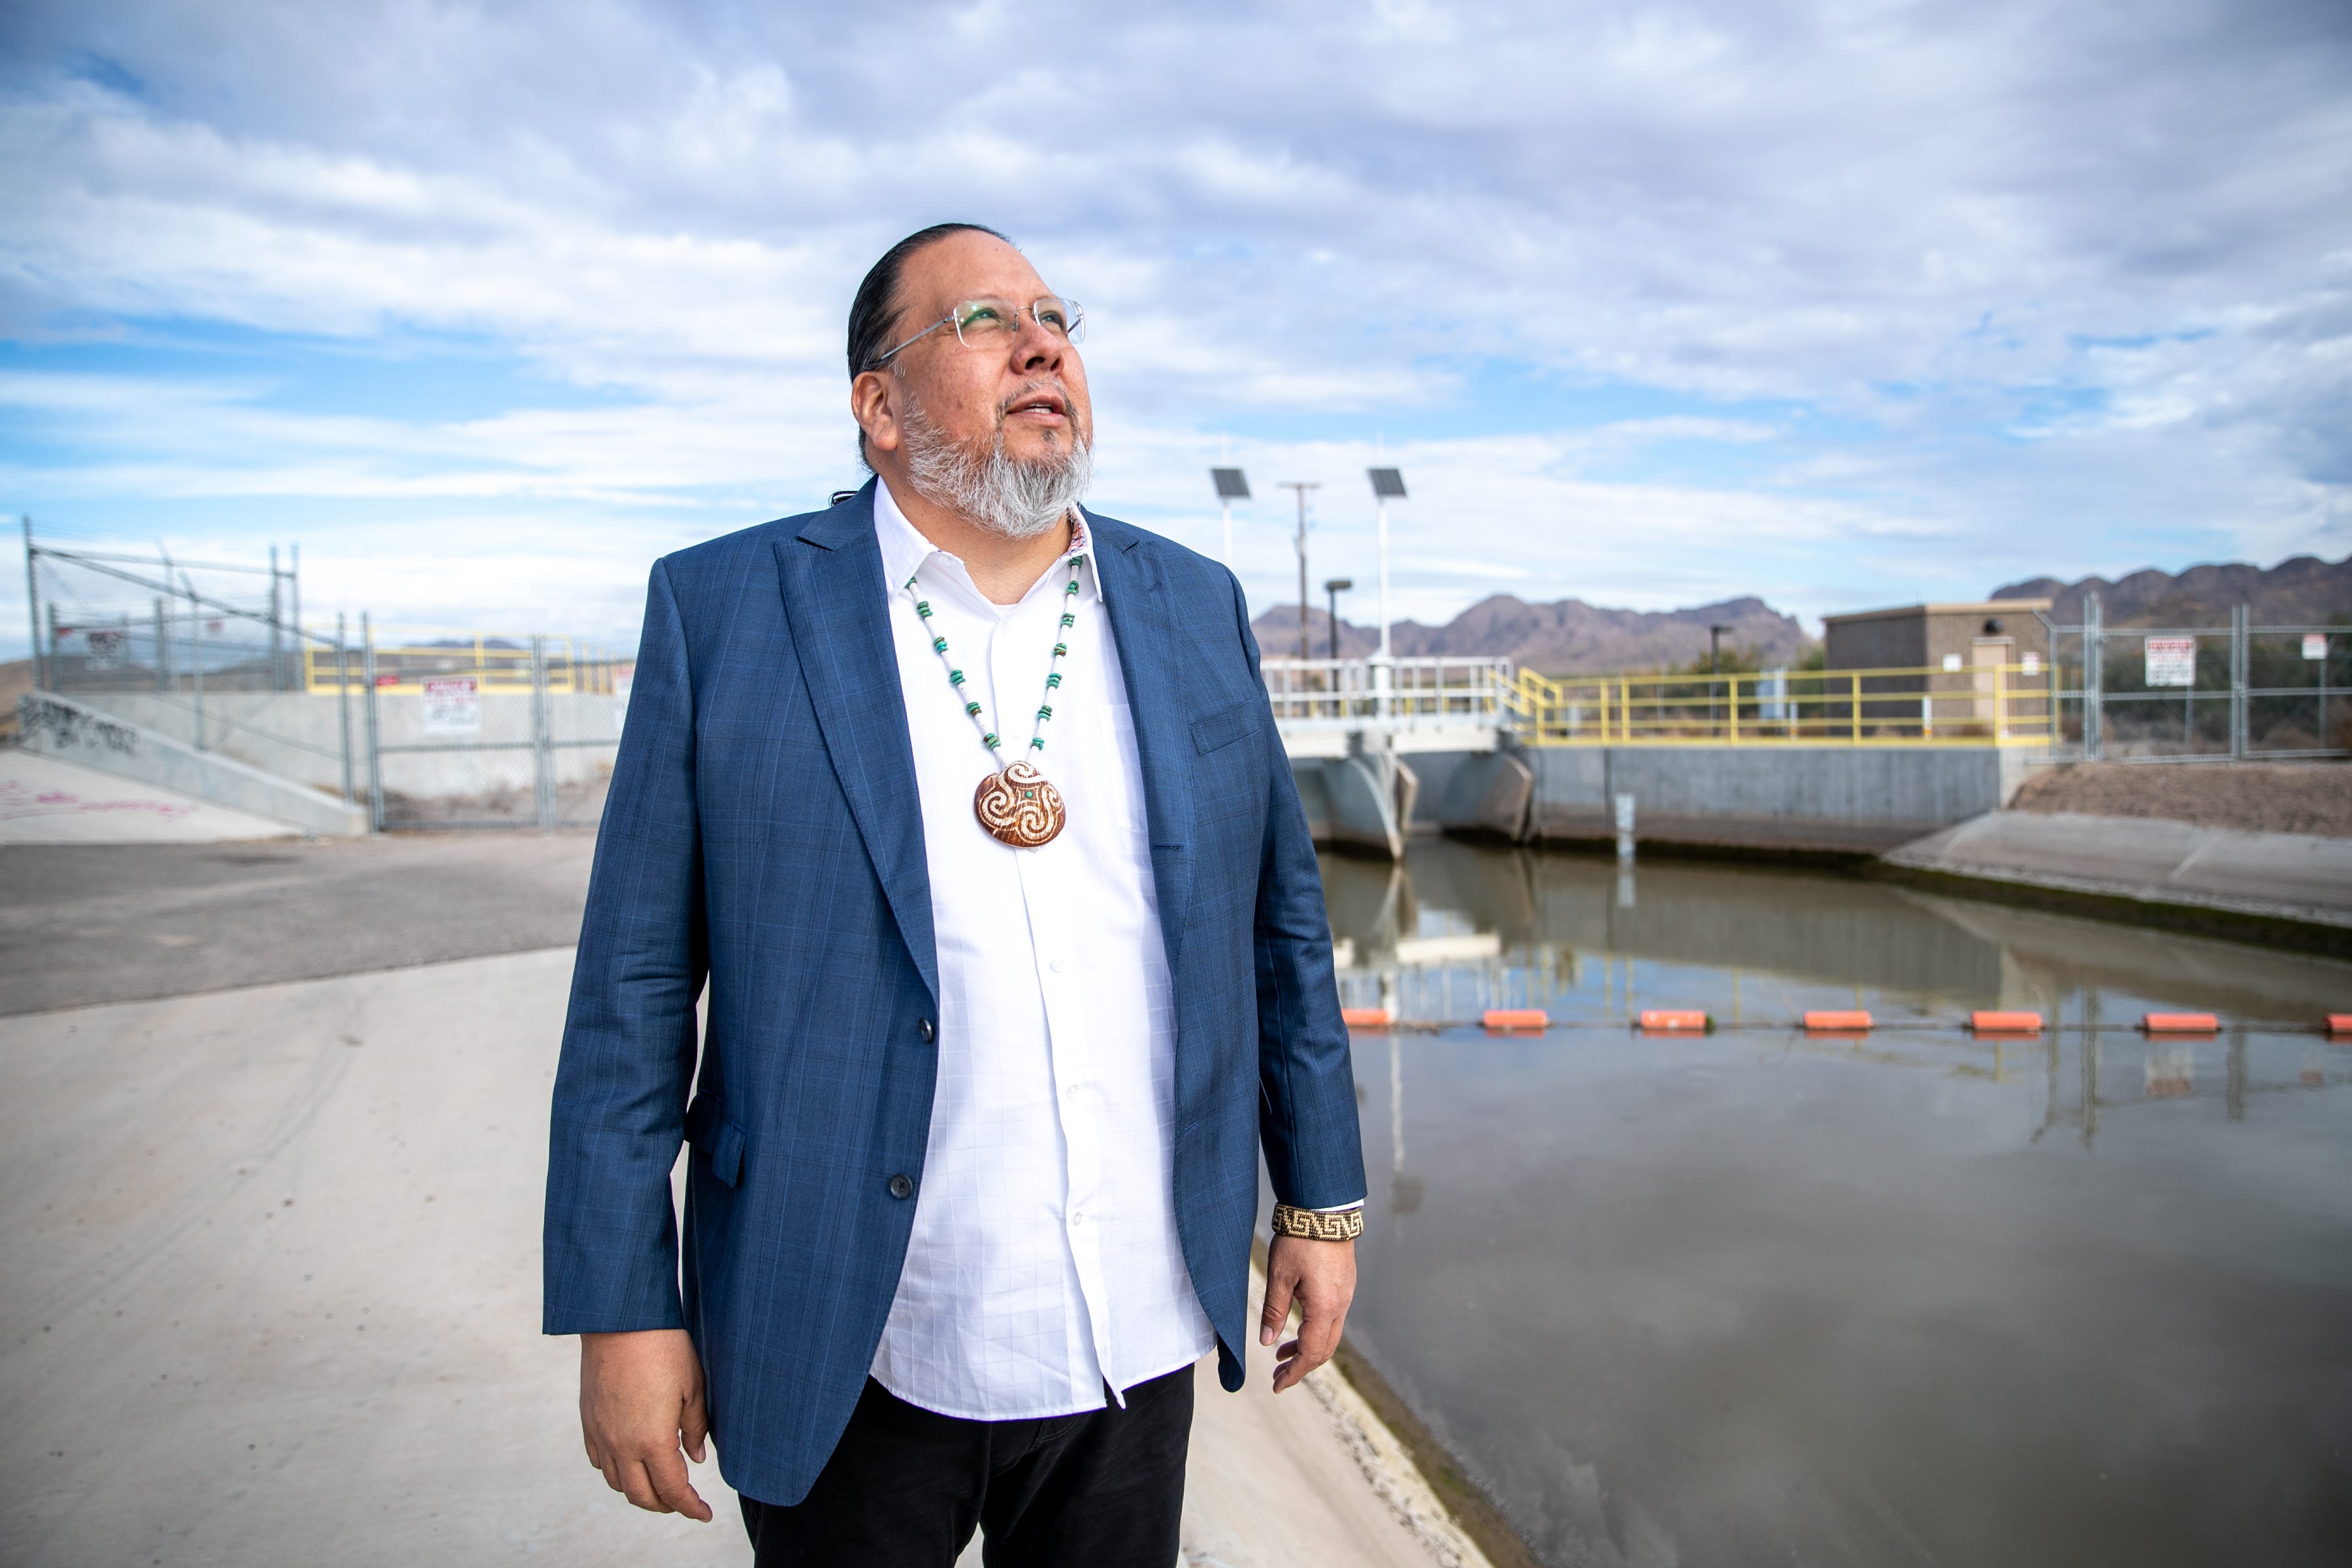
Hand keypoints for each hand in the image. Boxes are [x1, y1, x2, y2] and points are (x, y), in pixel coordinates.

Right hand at [579, 1328, 713, 1520]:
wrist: (621, 1320)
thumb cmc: (664, 1348)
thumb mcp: (693, 1387)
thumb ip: (695, 1428)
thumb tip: (696, 1459)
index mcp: (653, 1440)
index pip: (673, 1490)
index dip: (690, 1508)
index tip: (704, 1514)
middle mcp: (622, 1445)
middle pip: (642, 1496)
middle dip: (666, 1506)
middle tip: (685, 1503)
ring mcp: (601, 1435)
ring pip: (618, 1483)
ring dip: (640, 1491)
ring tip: (660, 1484)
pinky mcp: (588, 1422)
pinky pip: (599, 1461)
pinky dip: (617, 1472)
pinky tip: (631, 1462)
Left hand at [1259, 1233, 1356, 1393]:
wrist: (1324, 1209)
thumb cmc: (1299, 1241)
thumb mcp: (1279, 1277)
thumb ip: (1274, 1310)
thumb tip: (1266, 1341)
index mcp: (1325, 1308)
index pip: (1311, 1354)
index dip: (1294, 1373)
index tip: (1278, 1385)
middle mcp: (1340, 1306)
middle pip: (1324, 1350)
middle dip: (1300, 1366)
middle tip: (1277, 1374)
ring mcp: (1345, 1295)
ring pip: (1329, 1334)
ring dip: (1306, 1347)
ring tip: (1280, 1352)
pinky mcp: (1344, 1285)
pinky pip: (1332, 1318)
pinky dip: (1314, 1330)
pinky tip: (1297, 1325)